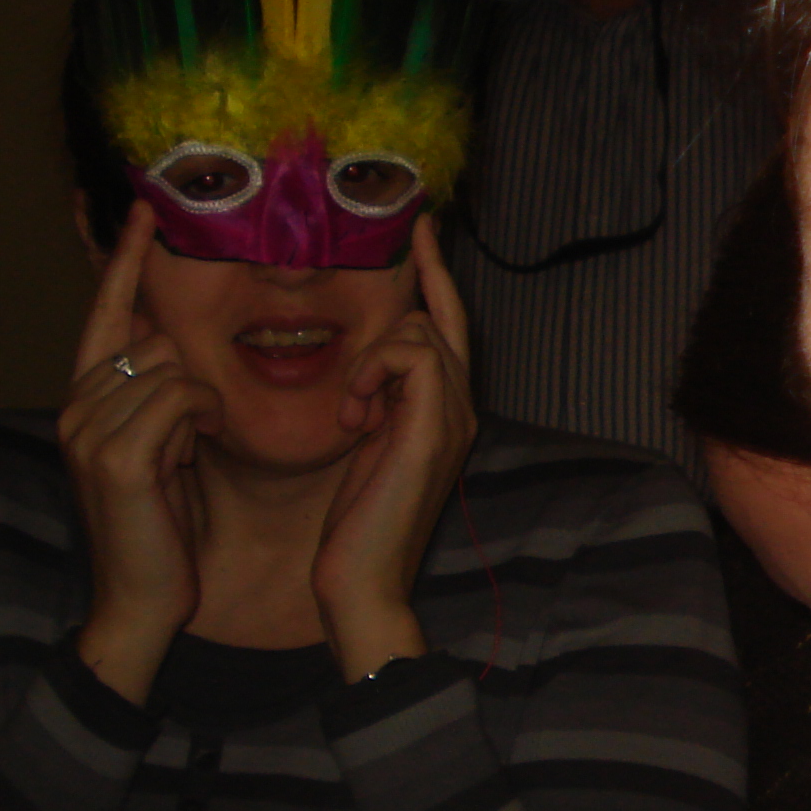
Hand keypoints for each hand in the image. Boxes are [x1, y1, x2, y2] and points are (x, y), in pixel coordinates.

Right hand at [61, 202, 218, 702]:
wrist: (140, 604)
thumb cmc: (162, 530)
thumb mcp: (162, 450)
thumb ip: (161, 398)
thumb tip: (181, 345)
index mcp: (83, 401)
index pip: (104, 313)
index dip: (125, 261)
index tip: (142, 209)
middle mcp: (75, 405)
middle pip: (153, 338)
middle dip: (190, 376)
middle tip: (195, 433)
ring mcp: (89, 428)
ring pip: (171, 365)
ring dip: (200, 405)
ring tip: (190, 454)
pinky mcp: (118, 455)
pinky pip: (181, 397)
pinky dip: (201, 419)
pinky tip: (194, 454)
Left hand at [312, 219, 477, 681]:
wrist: (362, 584)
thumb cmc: (352, 528)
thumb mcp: (363, 448)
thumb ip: (374, 403)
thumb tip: (359, 373)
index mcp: (444, 413)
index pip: (445, 324)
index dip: (434, 273)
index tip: (420, 226)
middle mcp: (459, 408)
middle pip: (436, 319)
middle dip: (403, 310)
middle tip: (377, 338)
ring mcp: (453, 416)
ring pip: (420, 332)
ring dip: (372, 362)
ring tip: (353, 416)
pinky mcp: (434, 427)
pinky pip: (409, 353)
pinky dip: (374, 373)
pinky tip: (356, 417)